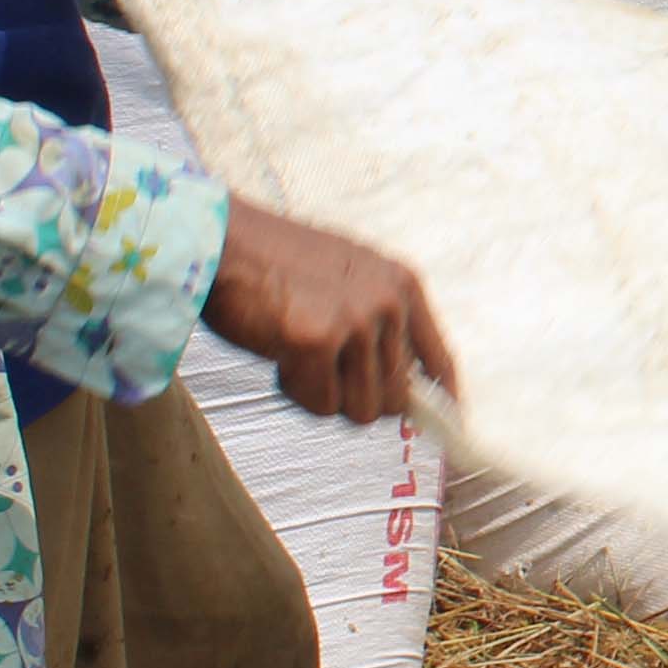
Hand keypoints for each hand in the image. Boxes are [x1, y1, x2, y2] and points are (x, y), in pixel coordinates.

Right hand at [205, 202, 460, 424]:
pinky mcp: (318, 339)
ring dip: (323, 395)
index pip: (439, 360)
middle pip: (396, 400)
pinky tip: (279, 355)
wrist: (221, 241)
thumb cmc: (272, 264)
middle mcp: (389, 302)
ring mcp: (357, 320)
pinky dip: (296, 393)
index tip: (446, 425)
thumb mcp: (347, 280)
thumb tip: (402, 391)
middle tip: (320, 370)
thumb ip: (377, 323)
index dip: (442, 402)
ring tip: (296, 354)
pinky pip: (321, 405)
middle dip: (355, 398)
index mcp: (402, 285)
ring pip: (361, 409)